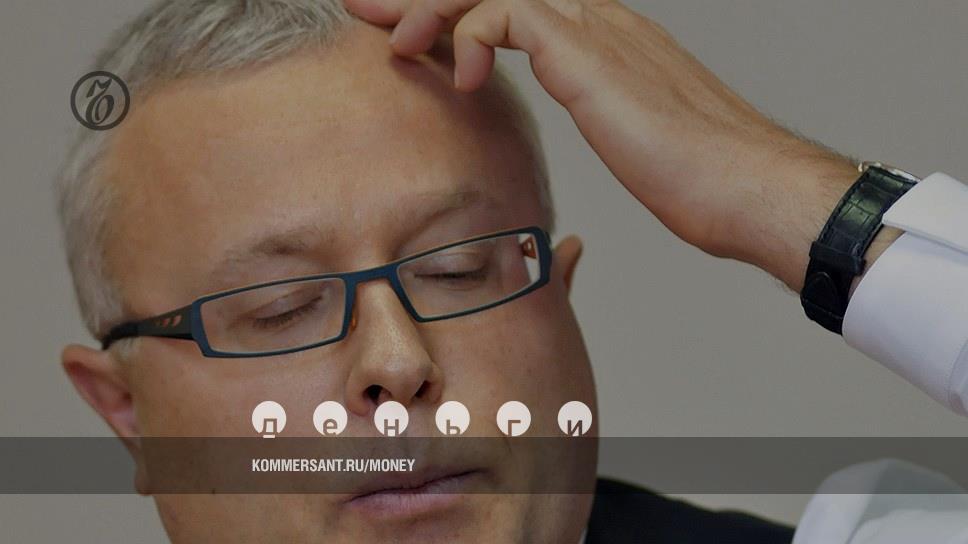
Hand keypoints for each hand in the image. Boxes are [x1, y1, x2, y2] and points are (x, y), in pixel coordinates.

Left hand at [344, 0, 860, 291]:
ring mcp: (595, 30)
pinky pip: (507, 15)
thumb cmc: (702, 179)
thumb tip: (589, 132)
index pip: (512, 6)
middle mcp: (597, 20)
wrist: (749, 186)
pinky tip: (464, 78)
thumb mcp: (635, 139)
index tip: (407, 34)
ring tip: (395, 43)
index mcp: (603, 40)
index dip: (453, 14)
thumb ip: (604, 117)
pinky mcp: (589, 54)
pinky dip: (471, 37)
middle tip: (366, 8)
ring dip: (432, 9)